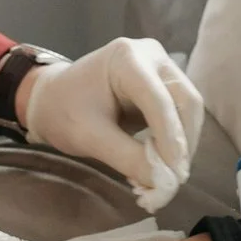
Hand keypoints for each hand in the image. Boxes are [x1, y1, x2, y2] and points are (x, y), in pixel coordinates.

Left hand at [17, 38, 201, 211]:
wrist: (51, 99)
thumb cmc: (62, 111)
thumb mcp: (89, 137)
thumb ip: (128, 158)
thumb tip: (165, 184)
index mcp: (127, 57)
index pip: (159, 100)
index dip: (171, 139)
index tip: (174, 176)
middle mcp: (151, 56)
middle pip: (186, 101)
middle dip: (182, 144)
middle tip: (172, 182)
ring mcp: (161, 69)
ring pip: (188, 111)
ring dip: (181, 147)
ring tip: (162, 179)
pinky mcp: (164, 86)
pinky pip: (181, 116)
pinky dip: (175, 143)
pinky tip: (159, 165)